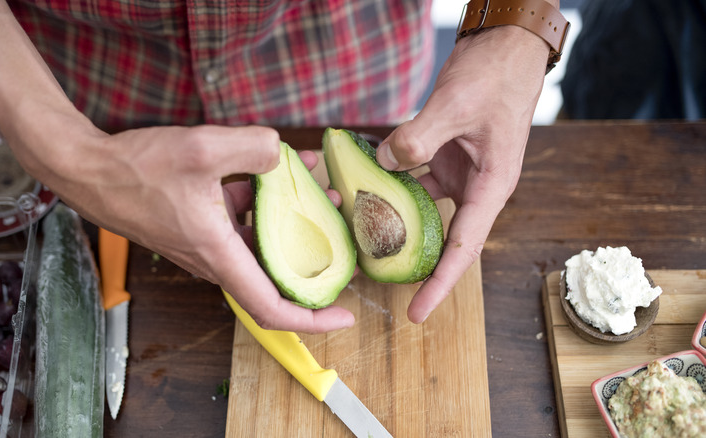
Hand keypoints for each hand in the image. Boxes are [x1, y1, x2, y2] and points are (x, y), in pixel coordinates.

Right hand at [15, 124, 354, 332]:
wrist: (90, 170)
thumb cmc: (136, 170)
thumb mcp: (201, 149)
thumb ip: (253, 148)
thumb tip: (282, 154)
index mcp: (219, 253)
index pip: (272, 308)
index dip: (312, 320)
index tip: (345, 316)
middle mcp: (215, 257)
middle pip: (274, 275)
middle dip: (314, 259)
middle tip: (346, 239)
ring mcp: (207, 242)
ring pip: (261, 243)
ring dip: (292, 222)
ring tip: (319, 192)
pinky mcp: (200, 224)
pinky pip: (242, 221)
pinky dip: (265, 202)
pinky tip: (278, 168)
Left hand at [375, 26, 549, 322]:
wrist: (505, 49)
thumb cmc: (496, 76)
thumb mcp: (457, 105)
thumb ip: (420, 137)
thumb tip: (385, 162)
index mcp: (492, 186)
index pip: (464, 247)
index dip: (440, 283)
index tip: (417, 312)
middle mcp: (475, 187)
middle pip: (442, 238)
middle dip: (413, 262)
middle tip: (376, 280)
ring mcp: (458, 173)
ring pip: (423, 210)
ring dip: (394, 221)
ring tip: (361, 237)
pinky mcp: (443, 158)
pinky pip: (413, 181)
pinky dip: (391, 185)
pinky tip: (365, 186)